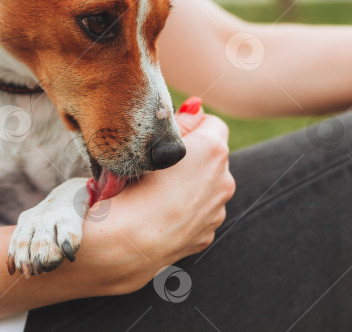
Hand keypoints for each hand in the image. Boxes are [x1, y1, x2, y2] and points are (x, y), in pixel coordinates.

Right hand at [98, 110, 234, 292]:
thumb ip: (179, 122)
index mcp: (213, 150)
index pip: (212, 123)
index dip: (190, 127)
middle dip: (190, 158)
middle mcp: (225, 180)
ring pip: (205, 188)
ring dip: (188, 186)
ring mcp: (217, 211)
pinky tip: (158, 215)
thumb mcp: (152, 143)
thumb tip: (196, 108)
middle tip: (157, 166)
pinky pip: (197, 214)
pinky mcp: (207, 234)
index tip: (167, 138)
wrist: (126, 243)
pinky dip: (183, 212)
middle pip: (211, 157)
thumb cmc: (132, 186)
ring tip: (154, 193)